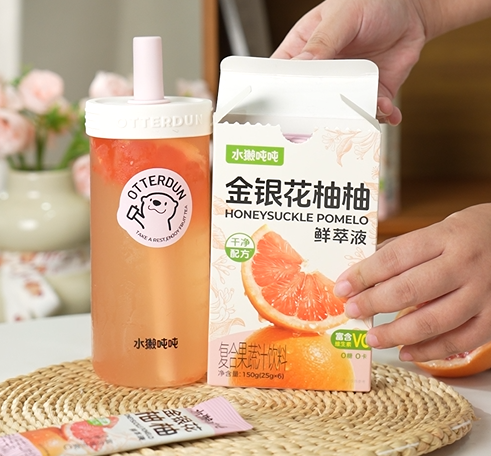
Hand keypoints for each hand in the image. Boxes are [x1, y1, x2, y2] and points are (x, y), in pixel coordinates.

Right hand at [271, 0, 429, 125]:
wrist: (412, 13)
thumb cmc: (373, 3)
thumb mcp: (343, 15)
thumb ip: (322, 41)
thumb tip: (303, 65)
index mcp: (305, 50)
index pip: (284, 75)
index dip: (280, 91)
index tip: (283, 104)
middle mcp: (324, 72)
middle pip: (310, 101)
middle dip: (317, 112)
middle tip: (325, 116)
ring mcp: (348, 86)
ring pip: (341, 112)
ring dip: (352, 116)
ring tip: (363, 110)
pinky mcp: (371, 93)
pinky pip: (372, 111)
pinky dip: (380, 114)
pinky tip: (386, 108)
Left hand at [334, 204, 490, 361]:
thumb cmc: (465, 235)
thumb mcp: (436, 231)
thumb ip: (401, 251)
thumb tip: (361, 276)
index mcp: (444, 237)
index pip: (395, 258)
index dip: (363, 275)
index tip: (342, 287)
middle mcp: (464, 264)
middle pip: (410, 290)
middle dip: (373, 303)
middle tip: (352, 311)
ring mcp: (482, 293)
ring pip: (433, 321)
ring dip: (396, 333)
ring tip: (373, 337)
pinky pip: (459, 341)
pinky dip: (429, 350)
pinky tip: (406, 351)